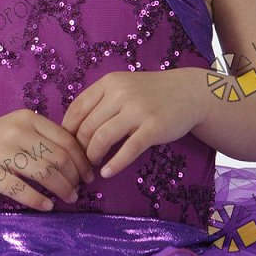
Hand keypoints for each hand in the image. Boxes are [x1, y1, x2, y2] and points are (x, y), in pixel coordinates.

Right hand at [0, 109, 95, 211]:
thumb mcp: (17, 130)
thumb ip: (43, 138)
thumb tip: (78, 159)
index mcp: (28, 119)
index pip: (66, 139)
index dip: (82, 160)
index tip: (89, 175)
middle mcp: (17, 132)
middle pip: (59, 157)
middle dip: (75, 177)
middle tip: (78, 190)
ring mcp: (2, 153)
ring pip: (45, 173)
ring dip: (62, 189)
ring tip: (69, 199)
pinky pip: (22, 190)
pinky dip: (39, 200)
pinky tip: (47, 206)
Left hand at [60, 69, 208, 179]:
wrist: (188, 93)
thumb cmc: (150, 93)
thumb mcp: (122, 87)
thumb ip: (100, 101)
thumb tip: (71, 127)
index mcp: (109, 83)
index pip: (77, 108)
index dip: (68, 130)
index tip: (67, 144)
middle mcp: (120, 94)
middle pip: (87, 126)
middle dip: (80, 148)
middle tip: (81, 159)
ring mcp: (138, 110)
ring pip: (102, 138)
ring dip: (93, 156)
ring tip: (93, 164)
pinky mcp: (153, 128)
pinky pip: (128, 150)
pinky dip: (114, 164)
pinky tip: (107, 172)